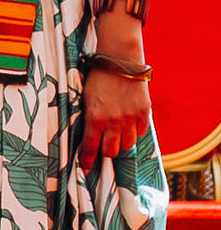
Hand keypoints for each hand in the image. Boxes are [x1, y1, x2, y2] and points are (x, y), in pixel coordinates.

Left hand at [81, 12, 151, 171]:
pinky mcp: (144, 112)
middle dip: (106, 151)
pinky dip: (134, 131)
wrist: (119, 61)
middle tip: (103, 147)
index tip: (86, 169)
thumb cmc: (96, 78)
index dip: (88, 161)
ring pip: (128, 144)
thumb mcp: (85, 98)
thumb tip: (86, 134)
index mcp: (95, 119)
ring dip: (122, 142)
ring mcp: (131, 119)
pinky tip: (129, 124)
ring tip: (116, 135)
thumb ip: (88, 117)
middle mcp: (114, 123)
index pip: (91, 148)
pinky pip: (140, 132)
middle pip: (112, 151)